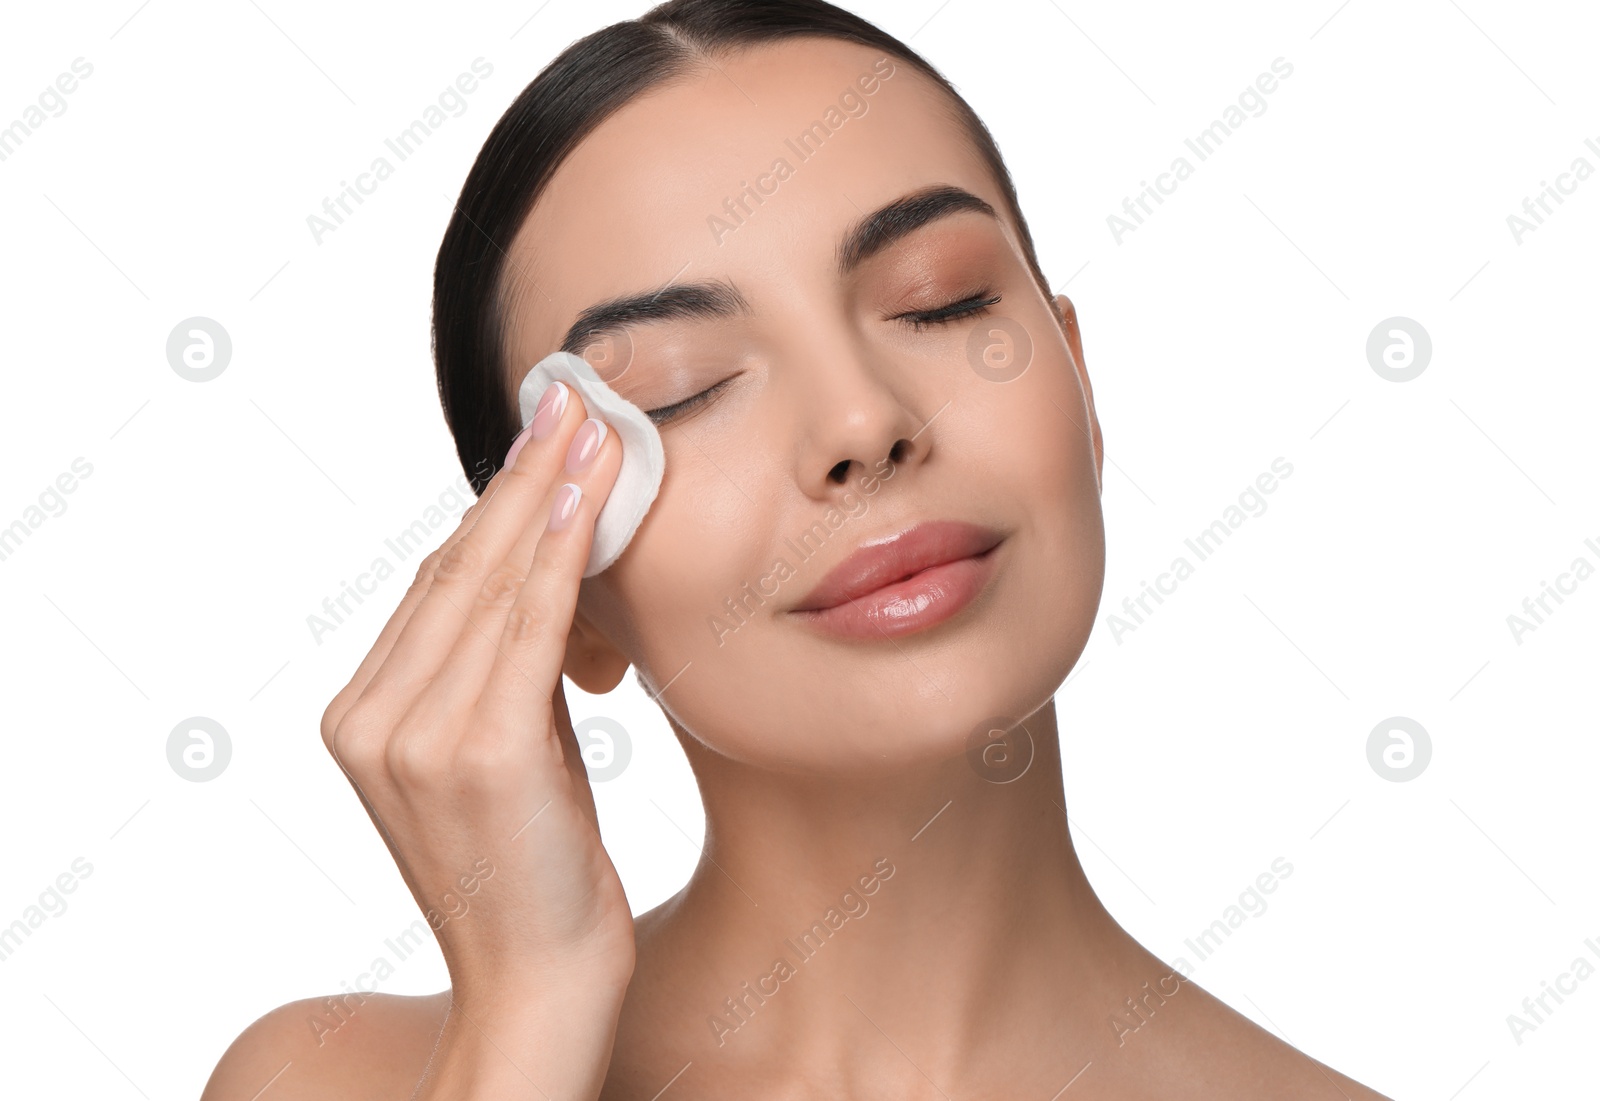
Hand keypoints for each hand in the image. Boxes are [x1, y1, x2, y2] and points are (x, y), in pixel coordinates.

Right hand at [319, 380, 634, 1015]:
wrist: (538, 985)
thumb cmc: (536, 871)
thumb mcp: (508, 756)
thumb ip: (506, 674)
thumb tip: (551, 583)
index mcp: (362, 717)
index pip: (436, 585)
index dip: (494, 505)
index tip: (541, 441)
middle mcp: (370, 718)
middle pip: (456, 567)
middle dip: (522, 477)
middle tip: (571, 401)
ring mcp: (413, 734)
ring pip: (490, 582)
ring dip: (546, 493)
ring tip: (593, 425)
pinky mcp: (474, 750)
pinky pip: (523, 625)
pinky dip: (558, 552)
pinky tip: (586, 496)